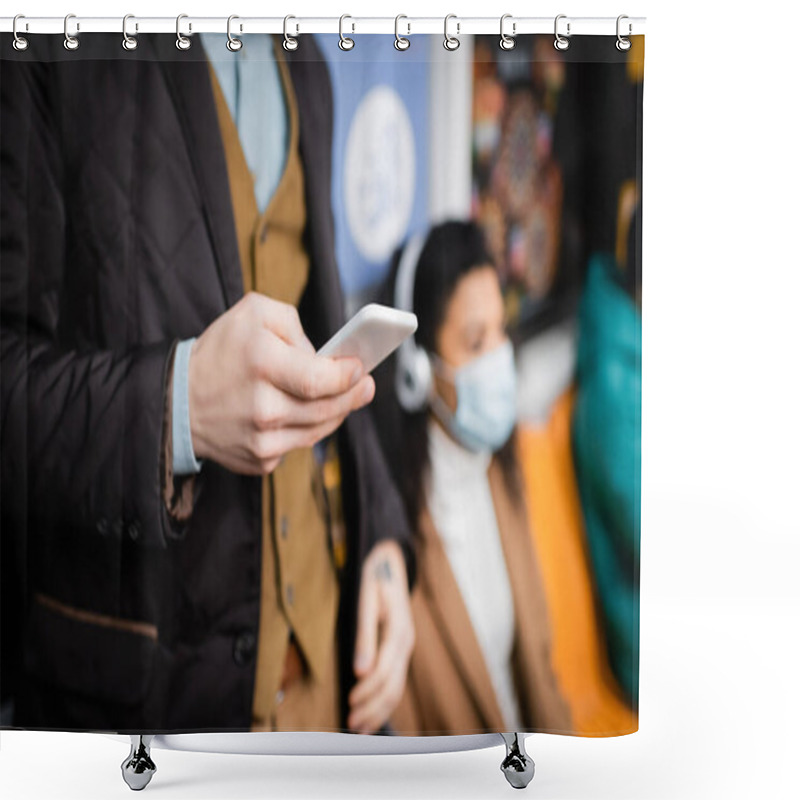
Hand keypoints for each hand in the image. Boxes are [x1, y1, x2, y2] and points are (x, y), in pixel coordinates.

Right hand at [187, 292, 374, 473]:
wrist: (177, 400)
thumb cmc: (220, 351)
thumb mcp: (253, 313)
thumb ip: (294, 324)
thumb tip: (323, 355)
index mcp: (262, 364)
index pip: (321, 379)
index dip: (348, 377)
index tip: (360, 368)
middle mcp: (262, 407)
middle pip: (327, 409)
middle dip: (353, 396)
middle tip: (366, 385)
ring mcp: (260, 439)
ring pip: (318, 431)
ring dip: (336, 414)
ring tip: (345, 397)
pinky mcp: (258, 460)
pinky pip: (297, 445)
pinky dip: (306, 429)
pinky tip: (304, 413)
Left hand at [348, 540, 414, 733]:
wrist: (389, 560)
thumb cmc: (374, 576)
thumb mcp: (366, 600)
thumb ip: (364, 636)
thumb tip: (360, 671)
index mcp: (398, 630)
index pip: (384, 671)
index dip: (367, 690)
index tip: (350, 702)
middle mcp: (406, 641)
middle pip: (393, 685)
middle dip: (373, 708)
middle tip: (351, 724)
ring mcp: (406, 646)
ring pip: (397, 687)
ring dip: (379, 709)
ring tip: (360, 727)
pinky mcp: (400, 648)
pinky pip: (397, 680)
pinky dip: (385, 699)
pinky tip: (373, 711)